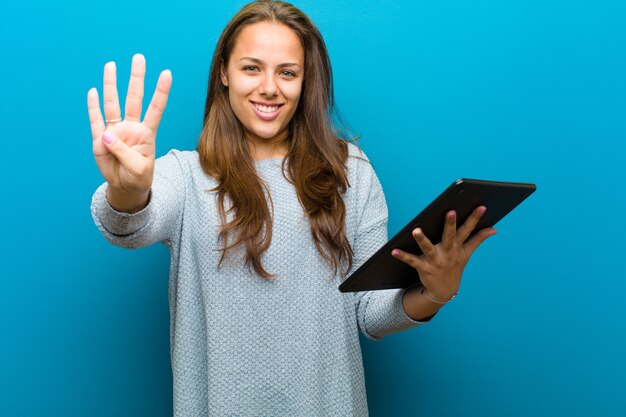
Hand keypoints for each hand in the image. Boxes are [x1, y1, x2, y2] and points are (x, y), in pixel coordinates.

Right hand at [87, 54, 171, 200]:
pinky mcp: (99, 139)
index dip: (161, 91)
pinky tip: (93, 91)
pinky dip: (93, 106)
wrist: (125, 187)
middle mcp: (131, 127)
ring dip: (111, 84)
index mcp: (146, 134)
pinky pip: (95, 119)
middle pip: (134, 98)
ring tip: (111, 65)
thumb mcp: (138, 169)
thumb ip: (124, 152)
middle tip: (138, 57)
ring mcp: (115, 131)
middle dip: (136, 78)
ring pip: (113, 103)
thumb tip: (106, 135)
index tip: (167, 73)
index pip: (156, 108)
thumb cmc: (138, 177)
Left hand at [391, 206, 496, 301]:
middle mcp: (447, 252)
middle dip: (450, 224)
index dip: (475, 218)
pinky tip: (394, 250)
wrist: (444, 290)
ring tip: (416, 230)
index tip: (481, 206)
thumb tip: (494, 229)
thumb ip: (478, 239)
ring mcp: (435, 260)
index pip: (468, 230)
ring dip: (422, 239)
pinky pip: (412, 260)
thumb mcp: (467, 253)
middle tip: (451, 211)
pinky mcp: (423, 267)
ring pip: (428, 247)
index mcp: (457, 246)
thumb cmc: (454, 266)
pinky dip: (403, 256)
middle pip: (449, 236)